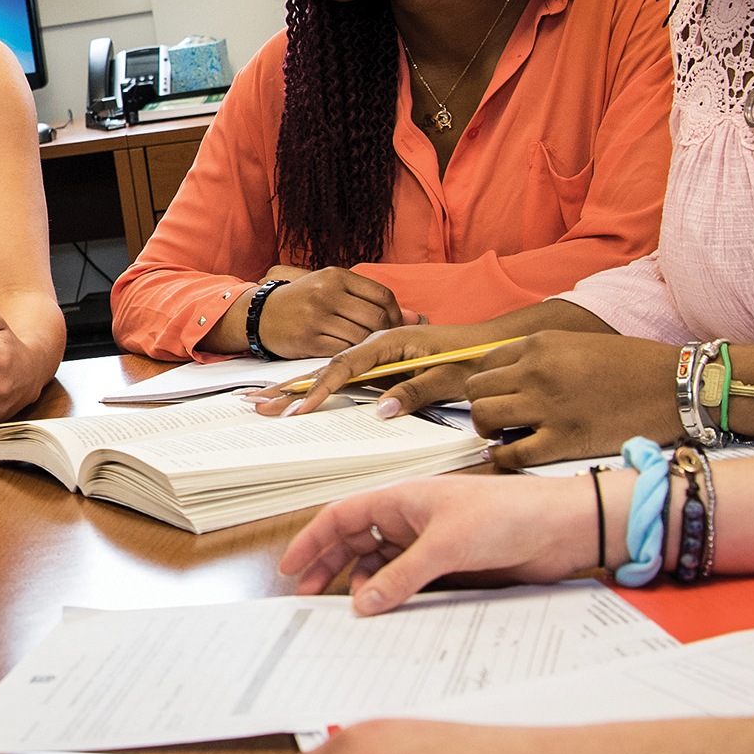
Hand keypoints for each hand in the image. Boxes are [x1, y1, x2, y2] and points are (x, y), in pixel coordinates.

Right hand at [255, 266, 410, 359]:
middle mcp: (326, 293)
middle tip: (386, 342)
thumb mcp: (332, 288)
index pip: (382, 295)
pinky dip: (353, 356)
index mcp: (335, 276)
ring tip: (370, 350)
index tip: (395, 325)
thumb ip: (370, 300)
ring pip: (362, 337)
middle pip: (376, 318)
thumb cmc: (302, 301)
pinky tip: (353, 356)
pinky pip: (344, 351)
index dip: (396, 314)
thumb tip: (416, 317)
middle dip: (387, 333)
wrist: (260, 315)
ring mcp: (317, 317)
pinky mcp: (309, 340)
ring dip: (370, 347)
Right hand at [255, 321, 478, 418]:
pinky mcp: (385, 366)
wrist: (496, 344)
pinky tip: (303, 398)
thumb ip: (415, 390)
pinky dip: (323, 389)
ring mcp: (379, 356)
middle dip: (291, 387)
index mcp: (390, 342)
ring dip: (299, 389)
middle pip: (327, 368)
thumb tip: (382, 411)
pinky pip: (348, 379)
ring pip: (332, 374)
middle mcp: (379, 346)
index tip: (299, 410)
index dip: (320, 391)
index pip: (345, 368)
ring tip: (265, 401)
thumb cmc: (475, 356)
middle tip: (257, 403)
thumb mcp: (450, 376)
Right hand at [278, 472, 598, 612]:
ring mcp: (430, 542)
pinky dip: (393, 595)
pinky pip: (409, 581)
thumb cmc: (510, 514)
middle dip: (328, 566)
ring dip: (361, 584)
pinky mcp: (451, 565)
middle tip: (308, 596)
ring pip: (380, 564)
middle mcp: (411, 519)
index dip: (312, 540)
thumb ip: (401, 577)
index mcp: (402, 499)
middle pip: (355, 541)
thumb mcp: (447, 546)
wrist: (562, 529)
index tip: (290, 567)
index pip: (342, 517)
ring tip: (347, 610)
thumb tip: (363, 603)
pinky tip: (387, 610)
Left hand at [454, 332, 677, 467]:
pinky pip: (511, 453)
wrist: (675, 387)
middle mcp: (537, 372)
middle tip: (497, 417)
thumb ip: (542, 357)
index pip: (484, 363)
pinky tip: (509, 454)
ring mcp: (548, 406)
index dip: (486, 382)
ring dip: (487, 429)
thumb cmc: (634, 366)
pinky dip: (503, 457)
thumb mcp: (578, 345)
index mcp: (540, 345)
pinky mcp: (563, 440)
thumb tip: (510, 379)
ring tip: (503, 434)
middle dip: (481, 405)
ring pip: (483, 417)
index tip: (495, 394)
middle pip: (476, 390)